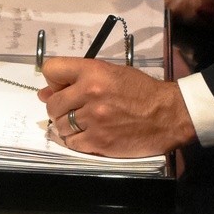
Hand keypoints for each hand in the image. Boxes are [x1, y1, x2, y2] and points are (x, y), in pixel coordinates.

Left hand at [36, 58, 197, 155]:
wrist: (168, 114)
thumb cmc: (141, 91)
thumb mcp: (112, 73)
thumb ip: (79, 79)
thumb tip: (45, 92)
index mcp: (93, 72)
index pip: (51, 70)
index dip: (53, 81)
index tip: (61, 88)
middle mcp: (90, 93)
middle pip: (52, 103)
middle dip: (58, 108)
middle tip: (72, 110)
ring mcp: (94, 119)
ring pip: (60, 125)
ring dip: (67, 126)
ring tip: (83, 123)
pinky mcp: (99, 141)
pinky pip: (72, 143)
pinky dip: (77, 141)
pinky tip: (89, 135)